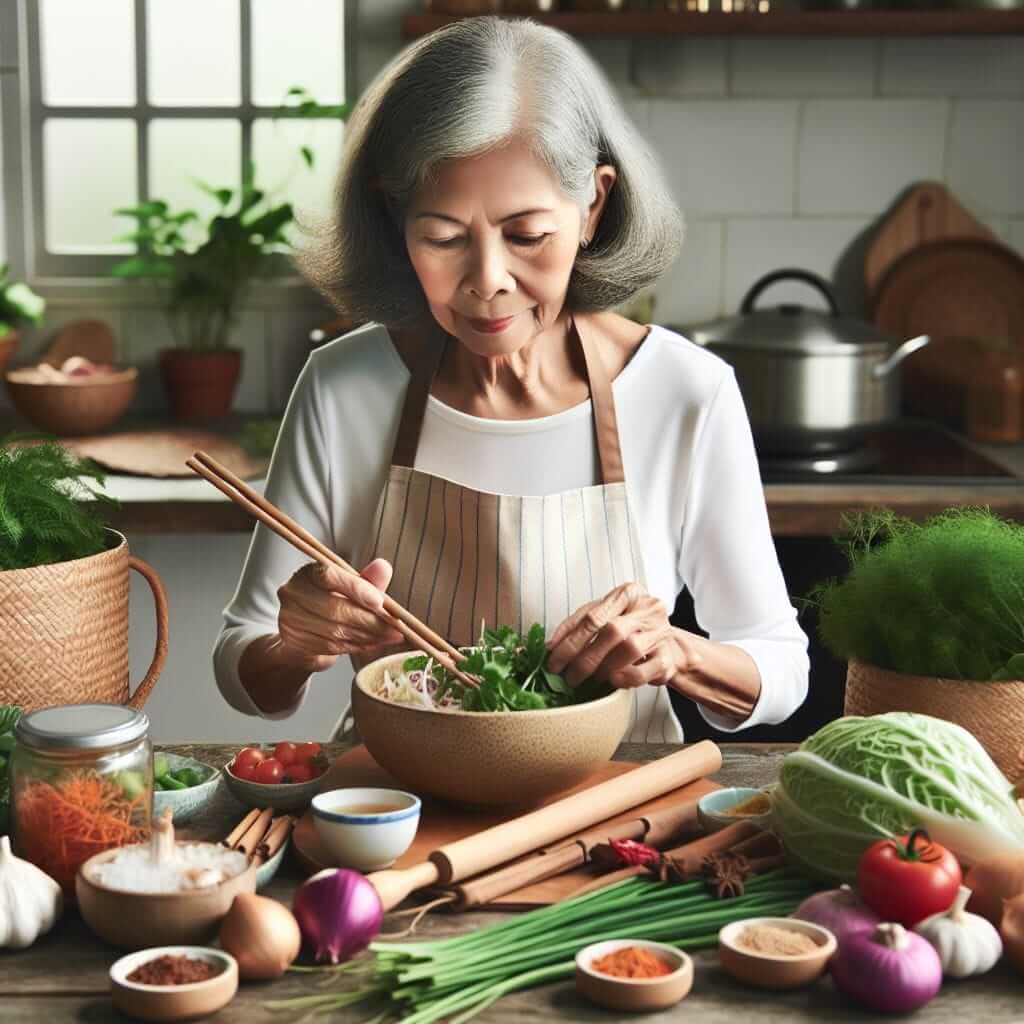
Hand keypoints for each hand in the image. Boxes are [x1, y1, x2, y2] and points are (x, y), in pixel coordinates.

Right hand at [274, 557, 404, 672]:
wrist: (305, 631)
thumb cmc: (331, 602)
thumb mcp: (351, 587)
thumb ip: (368, 580)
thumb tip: (383, 567)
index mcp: (309, 572)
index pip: (329, 576)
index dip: (356, 588)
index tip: (380, 602)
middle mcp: (294, 592)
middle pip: (335, 608)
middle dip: (369, 620)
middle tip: (394, 627)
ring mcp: (291, 618)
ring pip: (335, 631)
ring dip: (367, 636)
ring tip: (388, 636)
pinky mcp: (294, 641)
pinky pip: (331, 646)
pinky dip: (356, 646)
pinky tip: (371, 643)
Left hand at [546, 582, 684, 689]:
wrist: (669, 646)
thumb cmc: (630, 628)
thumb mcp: (606, 616)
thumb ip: (580, 624)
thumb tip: (550, 646)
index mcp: (628, 593)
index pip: (592, 615)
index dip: (568, 639)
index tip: (552, 658)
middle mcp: (647, 608)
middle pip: (611, 631)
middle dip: (582, 657)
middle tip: (567, 675)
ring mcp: (660, 631)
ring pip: (629, 648)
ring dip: (602, 667)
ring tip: (589, 678)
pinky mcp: (667, 657)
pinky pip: (644, 671)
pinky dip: (624, 678)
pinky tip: (611, 680)